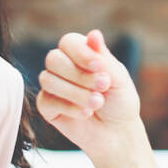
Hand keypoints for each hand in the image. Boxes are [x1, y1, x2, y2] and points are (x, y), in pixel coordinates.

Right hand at [36, 29, 146, 164]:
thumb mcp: (118, 78)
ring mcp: (53, 86)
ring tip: (98, 103)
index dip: (81, 53)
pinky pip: (47, 101)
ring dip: (76, 93)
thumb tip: (94, 34)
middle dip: (80, 75)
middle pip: (54, 59)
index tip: (100, 67)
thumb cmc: (120, 102)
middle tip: (103, 87)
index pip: (68, 42)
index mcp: (80, 54)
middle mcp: (63, 66)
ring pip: (48, 80)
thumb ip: (104, 58)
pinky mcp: (47, 106)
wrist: (118, 133)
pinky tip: (86, 113)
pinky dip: (69, 107)